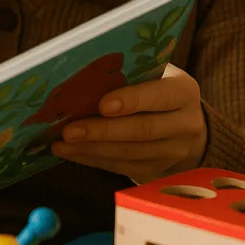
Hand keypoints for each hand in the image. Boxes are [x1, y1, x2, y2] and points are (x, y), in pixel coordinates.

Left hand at [51, 64, 207, 183]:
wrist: (182, 123)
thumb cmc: (154, 87)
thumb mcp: (151, 73)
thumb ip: (128, 74)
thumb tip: (82, 73)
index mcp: (184, 91)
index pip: (160, 96)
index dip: (132, 101)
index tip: (103, 105)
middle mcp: (185, 124)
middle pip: (141, 130)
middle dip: (102, 131)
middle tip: (68, 130)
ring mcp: (173, 152)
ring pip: (128, 153)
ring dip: (90, 149)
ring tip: (60, 143)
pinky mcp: (156, 171)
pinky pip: (121, 167)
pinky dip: (91, 159)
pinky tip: (69, 152)